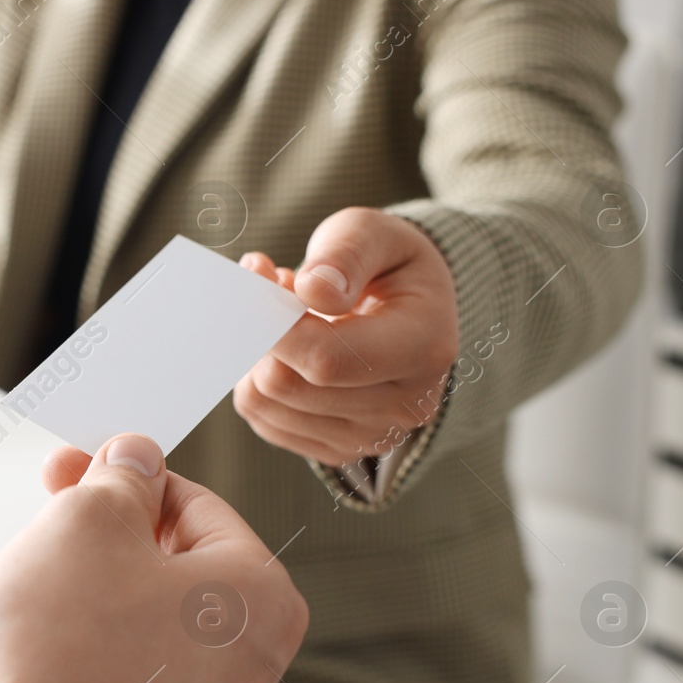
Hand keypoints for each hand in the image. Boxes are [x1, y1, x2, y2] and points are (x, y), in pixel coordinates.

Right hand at [0, 434, 308, 682]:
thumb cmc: (55, 669)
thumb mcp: (83, 527)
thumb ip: (118, 480)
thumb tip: (136, 463)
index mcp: (262, 601)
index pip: (196, 507)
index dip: (123, 479)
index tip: (74, 473)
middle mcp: (255, 677)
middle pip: (175, 577)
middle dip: (104, 547)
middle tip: (41, 532)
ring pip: (146, 641)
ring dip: (89, 612)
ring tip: (25, 611)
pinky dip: (82, 677)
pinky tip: (32, 675)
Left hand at [233, 207, 458, 465]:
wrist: (412, 309)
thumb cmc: (389, 264)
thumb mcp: (376, 233)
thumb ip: (346, 252)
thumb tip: (314, 291)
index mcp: (425, 349)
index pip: (326, 359)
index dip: (274, 325)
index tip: (257, 276)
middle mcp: (406, 406)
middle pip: (287, 385)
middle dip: (261, 330)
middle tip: (273, 284)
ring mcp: (372, 436)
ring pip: (266, 405)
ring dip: (257, 353)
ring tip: (287, 316)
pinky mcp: (338, 450)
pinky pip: (263, 420)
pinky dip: (258, 379)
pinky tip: (287, 349)